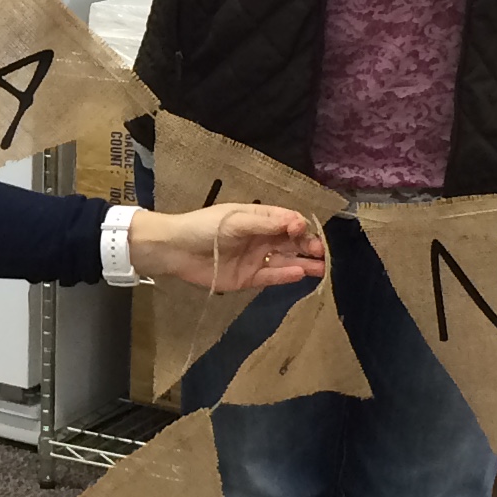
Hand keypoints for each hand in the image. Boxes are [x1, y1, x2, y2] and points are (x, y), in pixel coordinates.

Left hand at [127, 204, 326, 293]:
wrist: (174, 250)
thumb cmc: (203, 227)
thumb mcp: (236, 220)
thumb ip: (266, 224)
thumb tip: (297, 222)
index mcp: (257, 219)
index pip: (287, 221)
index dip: (299, 226)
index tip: (305, 231)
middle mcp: (260, 238)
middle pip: (290, 242)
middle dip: (307, 246)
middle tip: (322, 253)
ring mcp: (254, 258)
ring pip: (284, 260)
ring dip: (303, 263)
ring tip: (321, 268)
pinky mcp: (247, 278)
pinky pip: (270, 276)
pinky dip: (285, 275)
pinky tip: (300, 273)